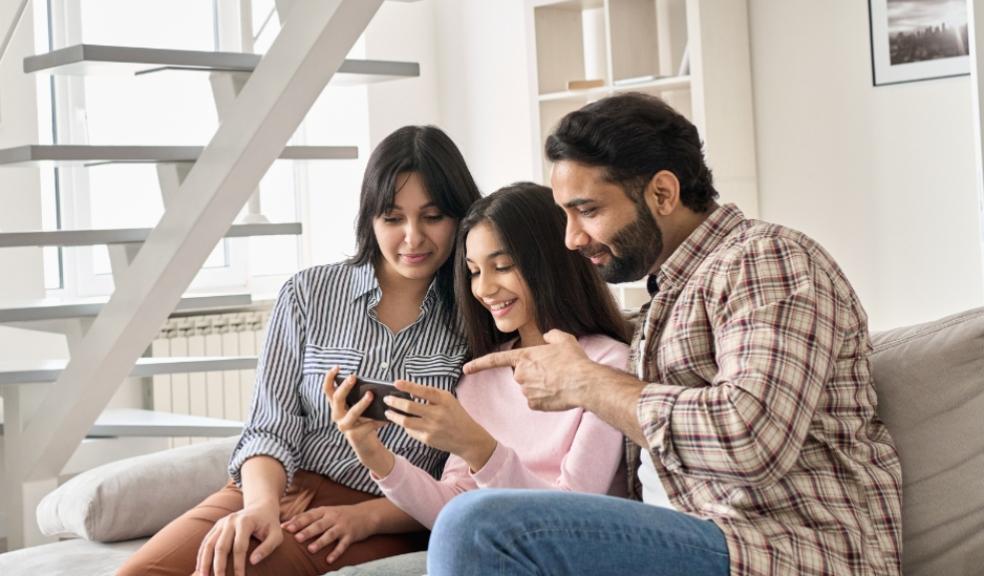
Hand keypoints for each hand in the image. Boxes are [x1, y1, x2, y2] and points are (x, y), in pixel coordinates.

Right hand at [196, 502, 281, 575]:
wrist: (261, 507)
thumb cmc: (270, 524)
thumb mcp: (276, 534)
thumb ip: (268, 547)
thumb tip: (253, 562)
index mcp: (245, 522)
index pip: (239, 547)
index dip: (238, 565)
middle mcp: (231, 521)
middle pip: (221, 547)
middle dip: (219, 567)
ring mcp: (221, 523)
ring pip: (208, 544)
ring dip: (204, 563)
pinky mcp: (217, 526)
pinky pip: (206, 542)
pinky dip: (201, 556)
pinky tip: (199, 570)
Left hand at [282, 504, 374, 564]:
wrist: (366, 514)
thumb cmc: (340, 515)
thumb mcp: (325, 512)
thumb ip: (307, 517)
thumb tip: (285, 524)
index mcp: (324, 511)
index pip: (309, 516)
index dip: (298, 522)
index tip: (286, 528)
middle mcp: (333, 518)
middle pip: (319, 525)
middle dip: (307, 531)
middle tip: (296, 538)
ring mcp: (343, 527)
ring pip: (330, 534)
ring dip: (320, 542)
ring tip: (311, 550)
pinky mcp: (351, 536)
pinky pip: (343, 545)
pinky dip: (336, 552)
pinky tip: (329, 560)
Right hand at [324, 367, 394, 476]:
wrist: (367, 445)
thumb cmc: (364, 421)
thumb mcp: (361, 407)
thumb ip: (363, 397)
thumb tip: (373, 386)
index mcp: (337, 406)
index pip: (328, 390)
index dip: (330, 378)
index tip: (337, 367)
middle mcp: (337, 415)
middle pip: (337, 399)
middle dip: (345, 387)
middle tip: (353, 377)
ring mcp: (344, 426)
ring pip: (351, 413)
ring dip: (361, 403)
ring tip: (371, 395)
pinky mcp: (354, 436)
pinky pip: (367, 425)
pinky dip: (378, 421)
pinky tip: (386, 418)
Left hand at [383, 380, 496, 470]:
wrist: (468, 438)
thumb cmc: (456, 415)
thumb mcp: (449, 400)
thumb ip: (431, 395)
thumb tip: (409, 391)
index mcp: (444, 400)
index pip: (423, 391)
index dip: (408, 386)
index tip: (396, 383)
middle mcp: (438, 414)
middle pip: (409, 407)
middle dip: (394, 402)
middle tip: (387, 399)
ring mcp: (432, 428)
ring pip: (406, 421)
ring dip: (394, 416)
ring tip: (388, 412)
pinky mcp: (428, 439)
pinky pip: (411, 431)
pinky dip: (405, 426)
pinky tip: (402, 422)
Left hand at [462, 330, 593, 411]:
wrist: (583, 383)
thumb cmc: (573, 361)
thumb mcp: (563, 340)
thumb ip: (551, 336)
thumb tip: (547, 337)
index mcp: (524, 357)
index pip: (495, 360)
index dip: (479, 364)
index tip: (466, 369)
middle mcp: (521, 374)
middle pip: (522, 374)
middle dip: (533, 374)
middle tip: (553, 372)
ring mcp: (525, 391)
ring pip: (529, 388)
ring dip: (540, 386)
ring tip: (558, 382)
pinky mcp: (533, 404)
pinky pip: (536, 401)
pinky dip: (544, 399)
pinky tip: (556, 394)